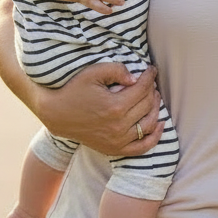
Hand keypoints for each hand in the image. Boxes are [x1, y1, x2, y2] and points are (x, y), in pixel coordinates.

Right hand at [33, 63, 162, 156]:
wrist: (57, 114)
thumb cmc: (74, 90)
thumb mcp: (92, 73)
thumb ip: (116, 70)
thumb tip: (135, 78)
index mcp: (115, 106)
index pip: (143, 89)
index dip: (150, 76)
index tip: (151, 69)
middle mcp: (119, 126)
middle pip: (148, 105)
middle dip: (152, 90)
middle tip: (150, 82)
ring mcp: (118, 140)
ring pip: (149, 124)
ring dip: (155, 108)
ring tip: (153, 97)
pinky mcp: (114, 149)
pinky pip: (142, 147)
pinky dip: (155, 137)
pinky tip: (160, 124)